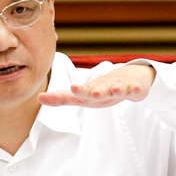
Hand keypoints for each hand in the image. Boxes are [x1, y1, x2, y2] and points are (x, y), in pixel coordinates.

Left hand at [39, 64, 155, 107]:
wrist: (133, 76)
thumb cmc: (104, 88)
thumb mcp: (85, 95)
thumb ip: (63, 98)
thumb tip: (39, 98)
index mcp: (91, 91)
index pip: (78, 93)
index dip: (71, 93)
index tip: (61, 91)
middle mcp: (104, 87)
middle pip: (96, 90)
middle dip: (87, 91)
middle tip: (78, 89)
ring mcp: (120, 87)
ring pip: (116, 88)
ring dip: (113, 89)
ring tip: (110, 90)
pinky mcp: (135, 88)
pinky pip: (136, 90)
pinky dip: (136, 90)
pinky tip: (136, 90)